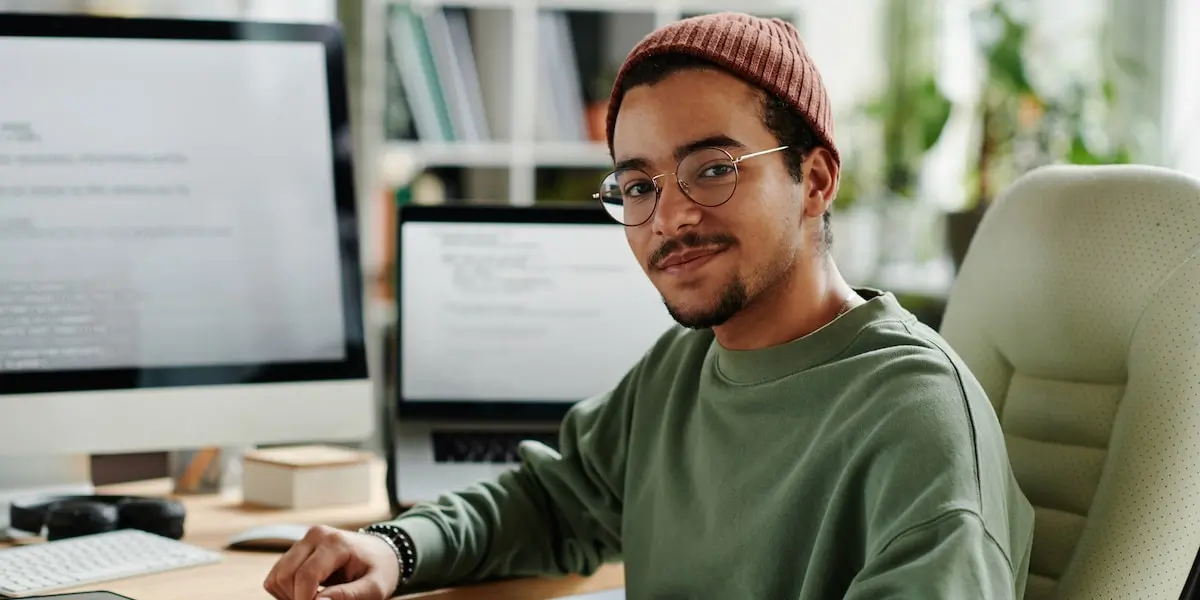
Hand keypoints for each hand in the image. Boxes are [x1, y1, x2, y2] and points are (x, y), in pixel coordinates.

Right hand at [263, 525, 400, 599]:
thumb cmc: (379, 570)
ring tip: (314, 598)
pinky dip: (285, 590)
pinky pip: (276, 575)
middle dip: (297, 598)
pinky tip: (306, 593)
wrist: (381, 552)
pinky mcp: (296, 549)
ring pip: (277, 576)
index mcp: (335, 542)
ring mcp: (303, 540)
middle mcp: (315, 536)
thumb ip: (349, 596)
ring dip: (289, 595)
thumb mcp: (375, 587)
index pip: (306, 575)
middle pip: (286, 576)